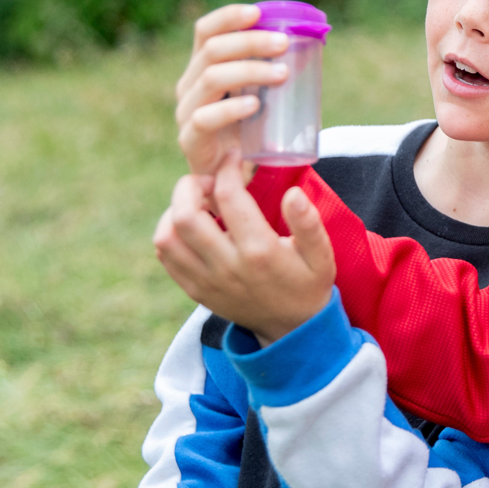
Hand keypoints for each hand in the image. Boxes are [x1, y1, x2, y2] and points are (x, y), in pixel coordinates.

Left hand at [153, 151, 336, 345]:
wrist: (292, 330)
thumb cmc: (309, 283)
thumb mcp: (322, 254)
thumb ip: (308, 223)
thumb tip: (293, 193)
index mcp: (260, 251)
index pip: (229, 197)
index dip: (227, 168)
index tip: (234, 158)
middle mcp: (227, 266)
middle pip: (185, 215)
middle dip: (191, 185)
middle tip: (208, 180)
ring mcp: (206, 281)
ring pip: (167, 237)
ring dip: (175, 210)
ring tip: (198, 202)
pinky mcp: (195, 290)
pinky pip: (166, 256)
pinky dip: (170, 233)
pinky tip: (192, 225)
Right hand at [175, 4, 290, 175]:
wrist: (229, 178)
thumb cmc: (249, 130)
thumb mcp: (260, 94)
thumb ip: (273, 70)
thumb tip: (312, 42)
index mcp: (202, 67)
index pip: (205, 31)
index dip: (228, 17)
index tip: (258, 12)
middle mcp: (189, 84)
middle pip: (212, 50)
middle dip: (250, 42)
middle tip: (283, 43)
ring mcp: (186, 112)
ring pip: (211, 79)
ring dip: (250, 71)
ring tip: (282, 74)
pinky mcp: (190, 140)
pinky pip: (205, 118)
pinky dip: (231, 109)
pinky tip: (254, 105)